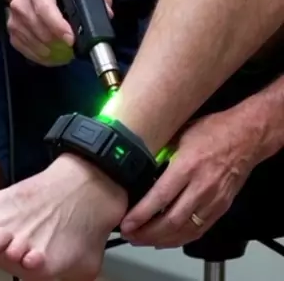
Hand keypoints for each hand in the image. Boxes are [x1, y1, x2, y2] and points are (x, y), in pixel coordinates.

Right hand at [7, 0, 113, 65]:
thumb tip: (107, 12)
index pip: (44, 7)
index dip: (58, 25)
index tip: (71, 39)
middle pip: (38, 27)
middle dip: (57, 41)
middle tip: (73, 49)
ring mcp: (13, 17)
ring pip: (32, 41)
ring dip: (50, 51)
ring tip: (66, 54)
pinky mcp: (11, 32)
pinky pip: (25, 50)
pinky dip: (40, 57)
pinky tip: (53, 56)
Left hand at [120, 108, 259, 248]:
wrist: (245, 137)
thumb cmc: (212, 131)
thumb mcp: (180, 134)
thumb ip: (161, 152)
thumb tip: (139, 164)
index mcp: (187, 166)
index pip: (160, 197)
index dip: (141, 214)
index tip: (126, 222)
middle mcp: (201, 187)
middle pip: (171, 221)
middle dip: (147, 233)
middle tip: (129, 234)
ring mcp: (213, 200)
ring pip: (185, 231)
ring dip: (161, 240)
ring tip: (142, 240)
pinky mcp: (220, 208)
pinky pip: (198, 230)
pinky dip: (180, 239)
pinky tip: (166, 240)